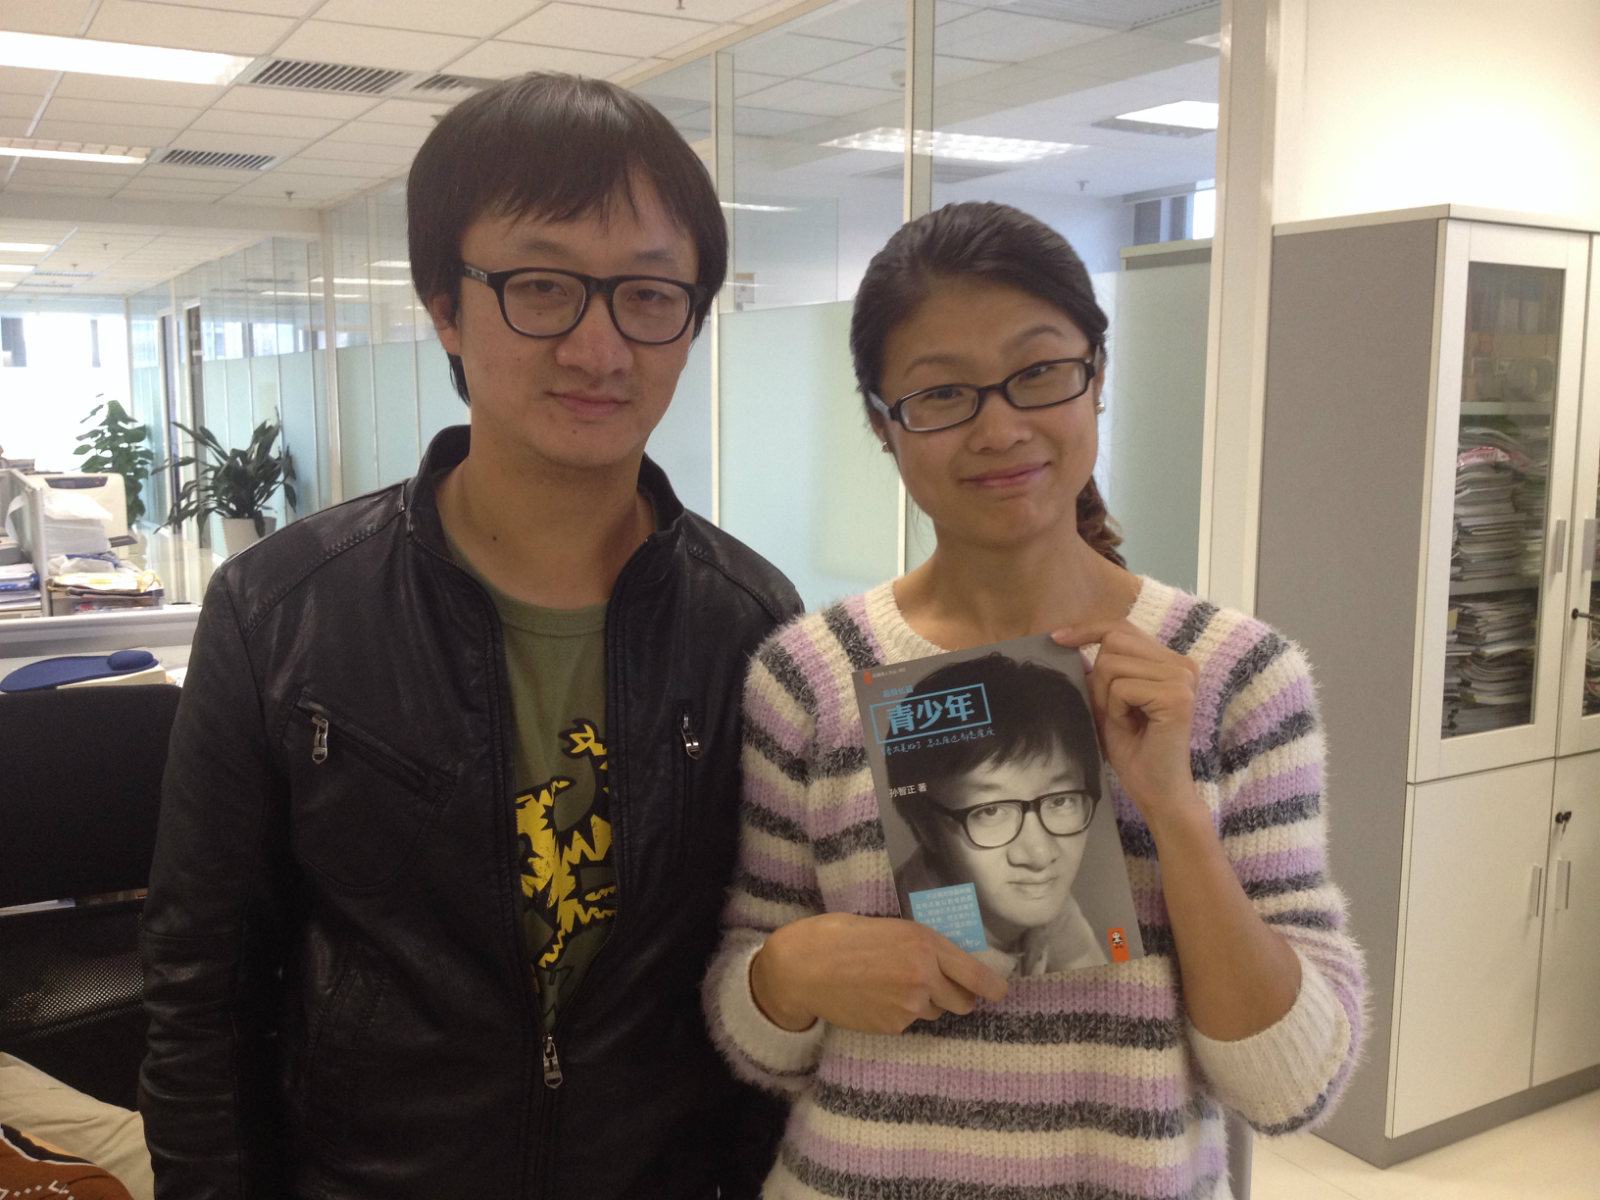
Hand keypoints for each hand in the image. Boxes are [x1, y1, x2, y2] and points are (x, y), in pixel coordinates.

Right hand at [750, 913, 1008, 1035]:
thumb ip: (921, 944)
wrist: (802, 967)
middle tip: (938, 984)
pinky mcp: (892, 1027)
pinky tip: (876, 997)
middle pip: (962, 1002)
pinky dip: (900, 1013)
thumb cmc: (840, 935)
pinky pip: (909, 1022)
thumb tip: (947, 960)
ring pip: (934, 1012)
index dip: (993, 987)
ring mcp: (909, 1006)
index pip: (976, 975)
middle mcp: (924, 978)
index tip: (1000, 991)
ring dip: (926, 1003)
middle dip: (957, 995)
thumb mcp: (889, 926)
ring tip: (892, 984)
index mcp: (925, 944)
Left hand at [1053, 620, 1200, 827]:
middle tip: (1114, 710)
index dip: (1088, 630)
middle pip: (1114, 642)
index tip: (1058, 638)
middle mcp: (1183, 664)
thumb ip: (1097, 672)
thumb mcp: (1108, 701)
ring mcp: (1182, 678)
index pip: (1122, 628)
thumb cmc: (1133, 749)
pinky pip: (1121, 688)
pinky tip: (1133, 726)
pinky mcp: (1176, 696)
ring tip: (1126, 720)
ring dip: (1108, 697)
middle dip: (1100, 678)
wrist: (1156, 790)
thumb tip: (1068, 640)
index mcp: (1171, 661)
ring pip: (1113, 664)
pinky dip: (1116, 709)